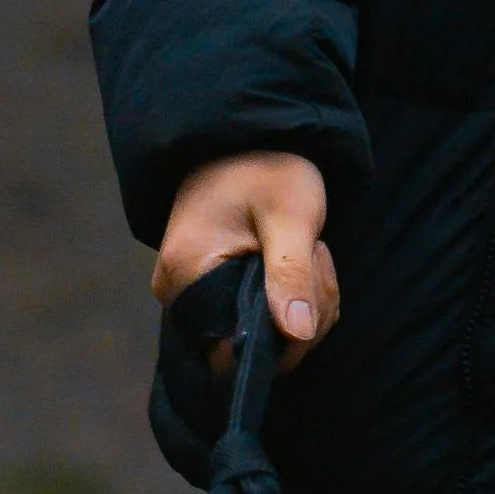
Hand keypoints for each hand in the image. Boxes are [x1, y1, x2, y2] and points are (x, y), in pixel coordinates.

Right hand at [156, 151, 339, 359]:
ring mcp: (193, 297)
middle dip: (302, 319)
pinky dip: (293, 302)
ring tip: (309, 253)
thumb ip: (292, 275)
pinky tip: (300, 263)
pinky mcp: (212, 295)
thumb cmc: (266, 168)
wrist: (246, 142)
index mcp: (187, 274)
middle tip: (315, 258)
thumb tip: (297, 334)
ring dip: (305, 307)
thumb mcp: (290, 215)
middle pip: (250, 349)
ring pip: (264, 338)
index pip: (231, 351)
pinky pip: (260, 323)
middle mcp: (179, 294)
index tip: (308, 286)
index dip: (282, 340)